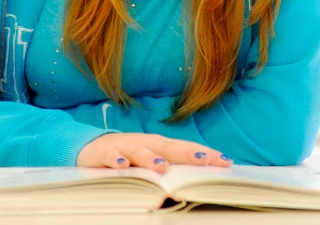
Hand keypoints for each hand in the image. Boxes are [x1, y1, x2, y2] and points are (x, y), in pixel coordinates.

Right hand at [77, 133, 230, 170]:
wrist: (93, 146)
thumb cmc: (131, 155)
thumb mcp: (153, 159)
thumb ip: (174, 166)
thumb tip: (202, 176)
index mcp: (162, 146)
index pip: (188, 149)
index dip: (207, 154)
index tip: (226, 161)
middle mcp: (147, 144)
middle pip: (170, 148)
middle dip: (187, 154)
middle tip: (204, 160)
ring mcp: (127, 147)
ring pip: (141, 152)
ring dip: (151, 159)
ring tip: (163, 167)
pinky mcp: (106, 153)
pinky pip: (111, 157)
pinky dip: (116, 160)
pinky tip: (123, 166)